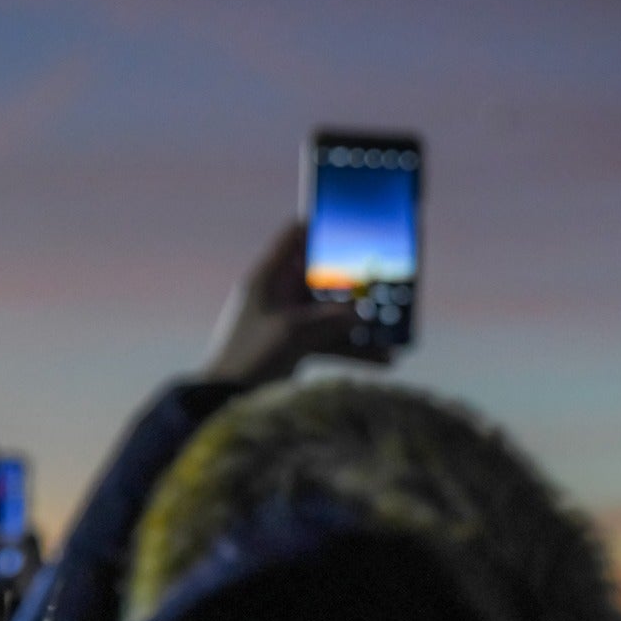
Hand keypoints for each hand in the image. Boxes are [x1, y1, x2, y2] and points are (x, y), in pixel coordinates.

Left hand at [201, 222, 390, 385]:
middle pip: (323, 276)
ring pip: (333, 312)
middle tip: (386, 276)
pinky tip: (385, 359)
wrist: (226, 397)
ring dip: (361, 322)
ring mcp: (290, 319)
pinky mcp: (298, 344)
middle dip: (356, 281)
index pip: (294, 237)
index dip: (321, 224)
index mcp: (268, 278)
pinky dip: (355, 348)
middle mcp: (280, 293)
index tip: (353, 222)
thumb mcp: (292, 332)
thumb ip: (329, 319)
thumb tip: (362, 313)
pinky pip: (333, 339)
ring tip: (393, 328)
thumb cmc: (250, 355)